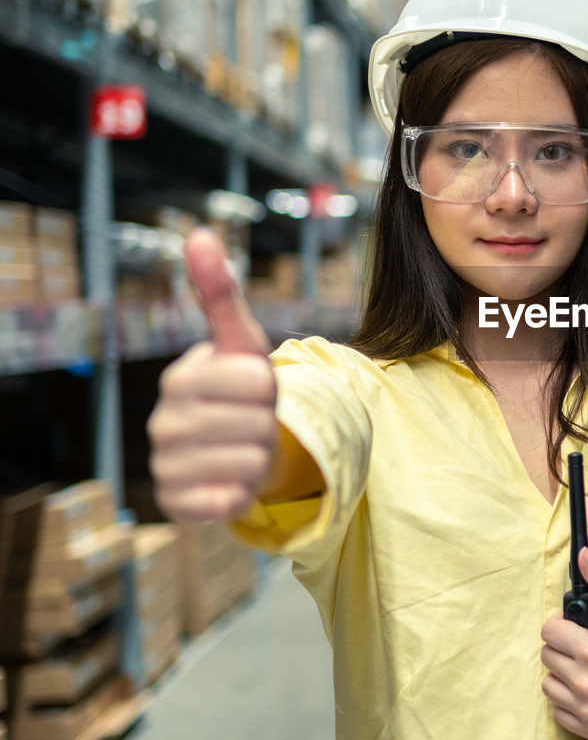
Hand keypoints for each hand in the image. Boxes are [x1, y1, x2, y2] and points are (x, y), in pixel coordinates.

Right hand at [147, 228, 276, 521]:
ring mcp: (167, 466)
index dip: (271, 386)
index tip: (254, 388)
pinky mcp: (179, 505)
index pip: (258, 380)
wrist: (232, 445)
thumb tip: (199, 234)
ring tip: (244, 448)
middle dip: (269, 423)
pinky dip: (244, 491)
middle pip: (260, 423)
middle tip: (252, 421)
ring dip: (262, 457)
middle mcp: (163, 424)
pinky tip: (231, 480)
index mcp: (180, 379)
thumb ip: (221, 293)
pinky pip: (232, 500)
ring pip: (253, 462)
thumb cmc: (240, 388)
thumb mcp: (241, 342)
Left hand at [541, 548, 587, 739]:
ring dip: (563, 675)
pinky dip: (570, 701)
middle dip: (563, 647)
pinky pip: (559, 712)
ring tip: (586, 669)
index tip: (574, 627)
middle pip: (547, 657)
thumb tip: (585, 557)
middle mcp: (586, 683)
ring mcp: (587, 710)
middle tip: (586, 647)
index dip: (561, 624)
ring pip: (549, 685)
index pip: (549, 631)